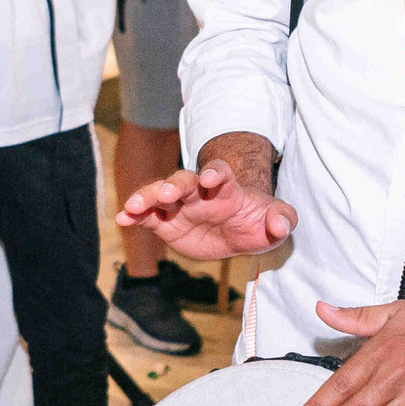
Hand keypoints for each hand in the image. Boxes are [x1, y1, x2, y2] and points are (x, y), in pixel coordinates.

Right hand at [115, 155, 294, 258]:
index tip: (210, 179)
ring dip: (147, 197)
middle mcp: (199, 193)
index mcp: (226, 188)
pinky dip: (134, 215)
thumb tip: (282, 225)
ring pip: (160, 195)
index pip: (219, 173)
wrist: (238, 232)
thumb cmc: (258, 222)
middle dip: (175, 185)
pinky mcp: (166, 223)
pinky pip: (147, 216)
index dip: (214, 173)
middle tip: (167, 194)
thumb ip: (283, 219)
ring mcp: (180, 206)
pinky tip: (122, 219)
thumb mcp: (277, 223)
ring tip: (132, 206)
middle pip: (183, 181)